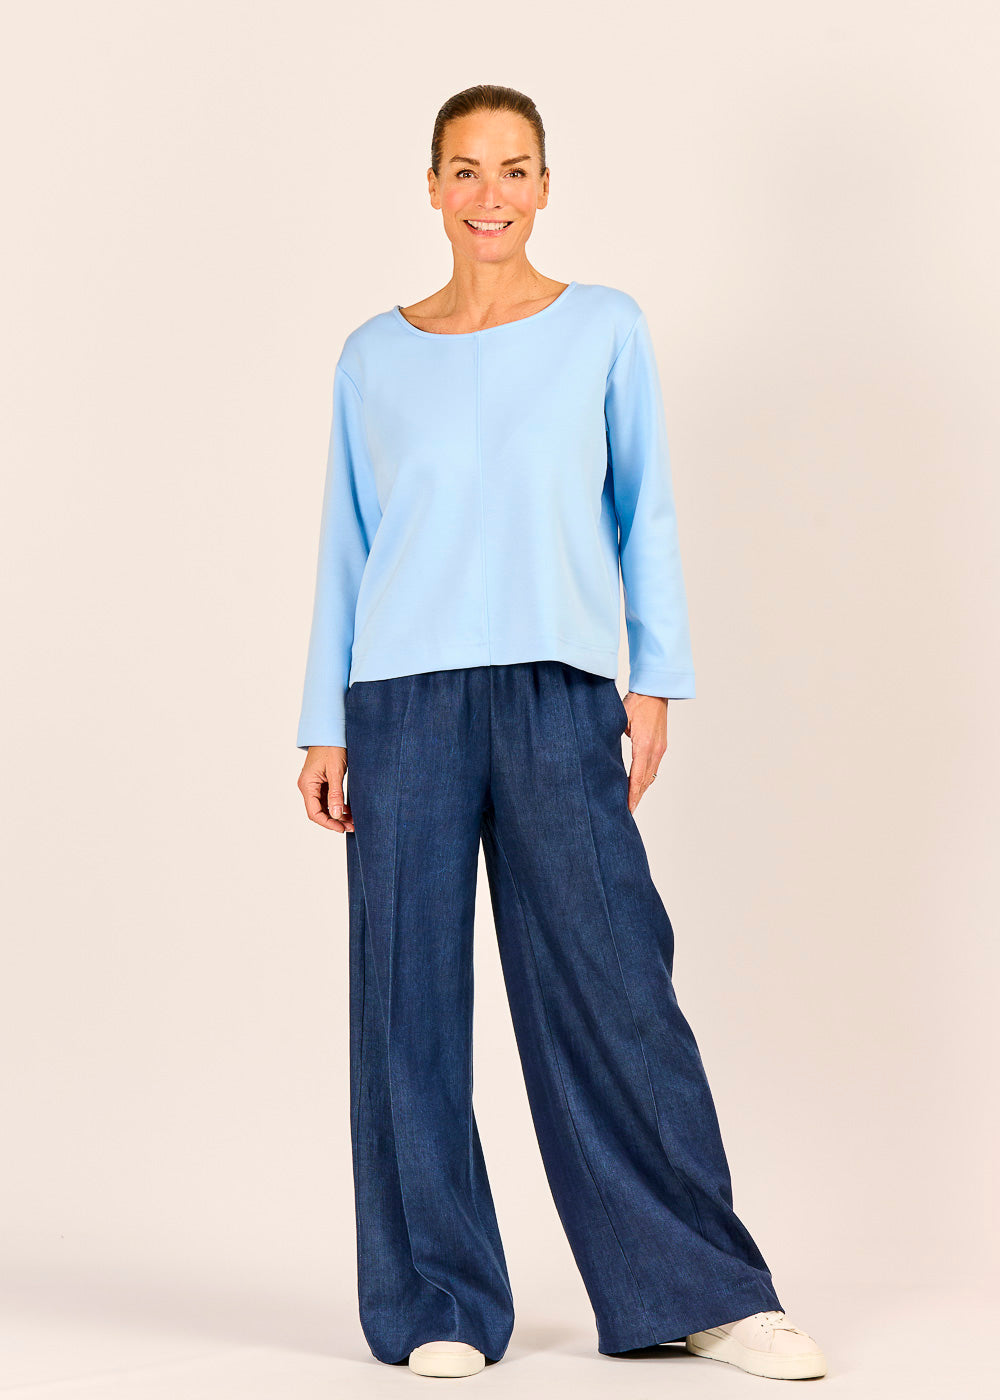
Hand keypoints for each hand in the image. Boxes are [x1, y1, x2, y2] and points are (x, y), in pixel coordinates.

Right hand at [298, 745, 353, 831]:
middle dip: (334, 821)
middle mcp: (307, 786)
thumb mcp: (335, 771)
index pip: (314, 813)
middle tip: (352, 826)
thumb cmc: (331, 747)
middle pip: (318, 811)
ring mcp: (313, 784)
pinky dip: (337, 805)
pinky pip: (327, 798)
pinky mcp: (320, 781)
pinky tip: (348, 810)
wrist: (329, 731)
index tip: (342, 828)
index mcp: (307, 785)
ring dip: (337, 814)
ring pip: (323, 806)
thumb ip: (335, 794)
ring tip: (352, 820)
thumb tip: (335, 815)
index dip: (328, 823)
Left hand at [622, 693, 666, 812]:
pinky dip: (645, 779)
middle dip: (636, 798)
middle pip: (645, 781)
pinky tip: (639, 786)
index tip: (627, 809)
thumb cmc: (636, 702)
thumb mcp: (619, 719)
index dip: (632, 795)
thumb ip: (610, 738)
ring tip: (632, 804)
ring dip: (641, 790)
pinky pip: (653, 768)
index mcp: (644, 745)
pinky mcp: (661, 746)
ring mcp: (660, 748)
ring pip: (650, 776)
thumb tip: (600, 755)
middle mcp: (655, 750)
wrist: (655, 690)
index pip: (637, 777)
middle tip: (626, 814)